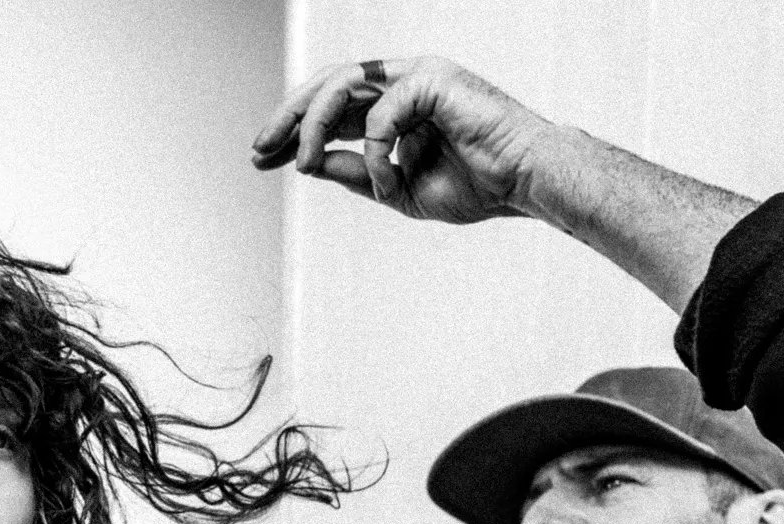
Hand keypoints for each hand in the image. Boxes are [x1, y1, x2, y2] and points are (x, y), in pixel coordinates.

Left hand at [251, 56, 552, 223]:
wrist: (525, 184)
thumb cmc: (478, 185)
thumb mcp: (398, 189)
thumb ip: (356, 174)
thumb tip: (311, 164)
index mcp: (393, 107)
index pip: (330, 109)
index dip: (292, 130)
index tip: (261, 158)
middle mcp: (401, 84)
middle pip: (326, 87)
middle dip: (287, 117)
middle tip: (258, 150)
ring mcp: (416, 76)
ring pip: (342, 87)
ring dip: (314, 126)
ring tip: (304, 164)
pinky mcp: (433, 78)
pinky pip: (381, 112)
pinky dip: (375, 151)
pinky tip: (389, 181)